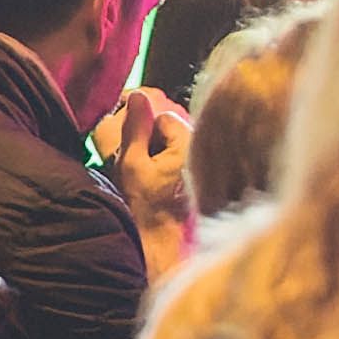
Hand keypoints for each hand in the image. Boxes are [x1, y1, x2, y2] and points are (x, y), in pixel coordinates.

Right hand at [95, 84, 194, 242]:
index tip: (134, 150)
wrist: (162, 242)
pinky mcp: (204, 179)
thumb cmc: (146, 204)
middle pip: (174, 130)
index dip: (144, 130)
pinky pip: (185, 161)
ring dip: (162, 154)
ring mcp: (206, 166)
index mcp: (190, 144)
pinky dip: (172, 167)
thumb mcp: (132, 162)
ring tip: (150, 176)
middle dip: (155, 141)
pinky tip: (162, 185)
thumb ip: (134, 127)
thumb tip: (137, 95)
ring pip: (178, 146)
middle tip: (140, 164)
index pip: (164, 117)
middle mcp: (204, 152)